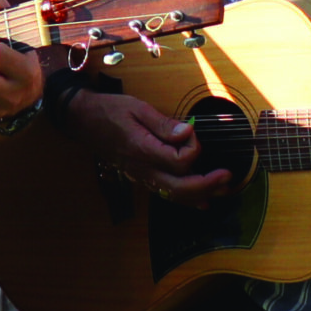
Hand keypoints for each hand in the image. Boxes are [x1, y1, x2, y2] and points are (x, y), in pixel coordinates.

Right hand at [64, 90, 229, 205]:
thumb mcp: (137, 108)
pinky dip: (186, 200)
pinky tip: (202, 201)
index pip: (179, 160)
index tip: (192, 131)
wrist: (83, 121)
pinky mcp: (142, 177)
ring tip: (222, 189)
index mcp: (143, 150)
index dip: (194, 148)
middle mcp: (143, 169)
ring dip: (201, 195)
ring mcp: (141, 176)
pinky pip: (166, 194)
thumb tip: (187, 133)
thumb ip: (163, 123)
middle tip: (227, 176)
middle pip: (181, 187)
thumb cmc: (109, 111)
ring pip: (174, 196)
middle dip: (208, 184)